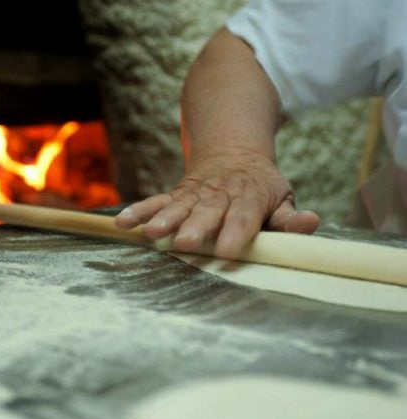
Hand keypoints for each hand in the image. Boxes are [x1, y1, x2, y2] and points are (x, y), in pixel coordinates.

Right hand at [114, 150, 319, 259]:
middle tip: (187, 242)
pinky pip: (154, 203)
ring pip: (178, 207)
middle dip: (196, 227)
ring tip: (151, 234)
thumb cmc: (261, 186)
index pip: (243, 217)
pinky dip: (138, 212)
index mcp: (249, 197)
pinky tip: (122, 224)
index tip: (227, 252)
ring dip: (164, 220)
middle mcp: (219, 195)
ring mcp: (194, 195)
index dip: (236, 234)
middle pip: (207, 213)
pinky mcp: (175, 196)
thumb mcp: (283, 196)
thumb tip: (311, 222)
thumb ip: (291, 218)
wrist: (232, 151)